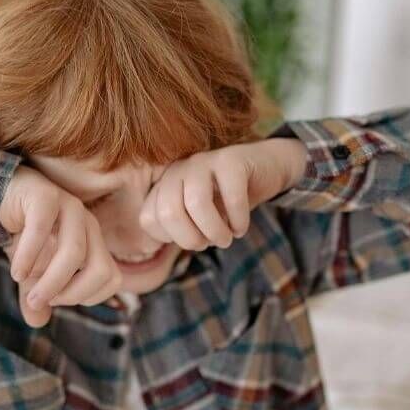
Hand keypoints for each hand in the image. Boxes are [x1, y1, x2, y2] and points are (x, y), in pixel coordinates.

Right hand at [0, 165, 122, 326]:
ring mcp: (69, 206)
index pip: (112, 279)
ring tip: (28, 292)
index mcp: (94, 242)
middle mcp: (88, 224)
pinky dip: (29, 256)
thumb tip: (37, 322)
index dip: (86, 297)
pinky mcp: (45, 195)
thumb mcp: (30, 273)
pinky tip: (17, 271)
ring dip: (51, 281)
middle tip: (41, 300)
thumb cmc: (23, 235)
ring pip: (74, 252)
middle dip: (71, 294)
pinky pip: (42, 229)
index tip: (56, 300)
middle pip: (100, 269)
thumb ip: (36, 296)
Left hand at [139, 138, 307, 249]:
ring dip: (215, 232)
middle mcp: (178, 170)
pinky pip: (231, 197)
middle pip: (168, 212)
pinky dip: (238, 221)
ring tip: (227, 239)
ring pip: (197, 203)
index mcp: (164, 185)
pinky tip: (241, 227)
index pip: (149, 219)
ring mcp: (204, 161)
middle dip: (191, 239)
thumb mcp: (196, 218)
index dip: (173, 239)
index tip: (195, 239)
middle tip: (210, 244)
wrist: (264, 169)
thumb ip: (172, 230)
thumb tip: (146, 250)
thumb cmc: (225, 201)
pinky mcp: (231, 160)